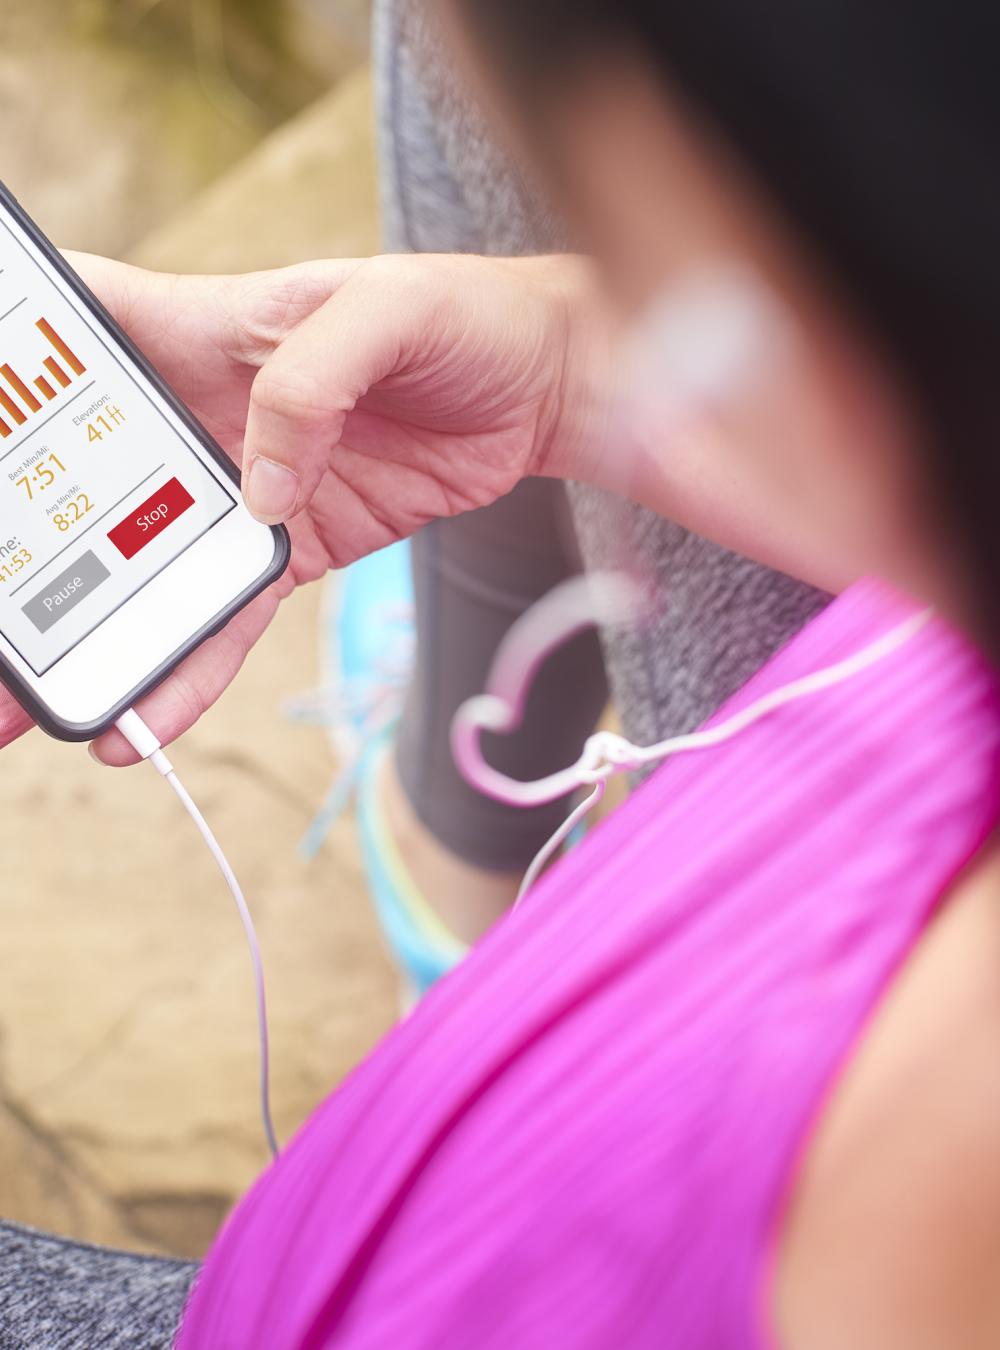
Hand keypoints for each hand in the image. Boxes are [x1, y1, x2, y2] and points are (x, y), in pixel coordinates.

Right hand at [0, 251, 594, 760]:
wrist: (541, 392)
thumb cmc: (463, 319)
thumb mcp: (389, 313)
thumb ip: (312, 382)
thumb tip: (255, 490)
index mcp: (204, 329)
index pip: (84, 329)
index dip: (19, 357)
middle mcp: (204, 413)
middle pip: (87, 476)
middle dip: (24, 536)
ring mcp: (244, 489)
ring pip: (144, 563)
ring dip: (89, 629)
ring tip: (33, 703)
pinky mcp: (292, 548)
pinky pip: (227, 616)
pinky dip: (188, 668)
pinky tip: (145, 722)